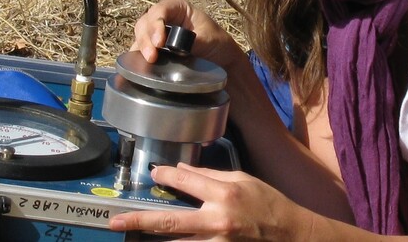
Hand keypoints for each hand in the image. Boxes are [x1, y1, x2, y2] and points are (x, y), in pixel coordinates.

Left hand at [108, 164, 318, 240]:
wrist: (293, 234)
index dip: (166, 175)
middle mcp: (218, 221)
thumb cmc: (269, 204)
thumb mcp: (244, 180)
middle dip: (139, 221)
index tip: (154, 173)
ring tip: (131, 237)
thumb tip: (182, 171)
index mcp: (224, 195)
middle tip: (115, 221)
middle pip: (170, 222)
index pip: (186, 181)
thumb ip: (211, 177)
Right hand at [131, 0, 244, 69]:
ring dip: (141, 49)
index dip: (156, 24)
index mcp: (177, 6)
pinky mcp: (152, 48)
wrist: (221, 60)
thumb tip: (175, 46)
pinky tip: (140, 67)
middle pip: (145, 23)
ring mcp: (156, 32)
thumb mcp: (209, 39)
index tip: (160, 42)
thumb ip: (192, 40)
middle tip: (151, 56)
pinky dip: (138, 58)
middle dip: (146, 39)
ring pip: (140, 36)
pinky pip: (140, 50)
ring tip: (148, 63)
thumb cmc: (217, 43)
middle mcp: (163, 16)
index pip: (160, 10)